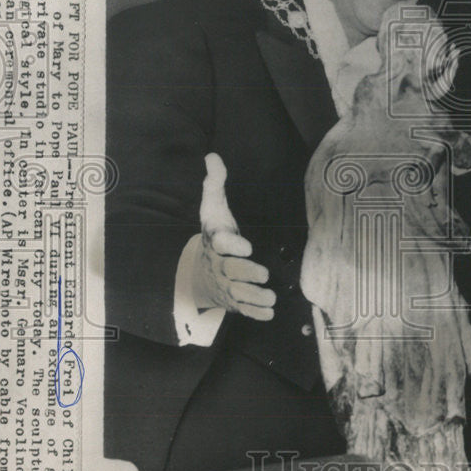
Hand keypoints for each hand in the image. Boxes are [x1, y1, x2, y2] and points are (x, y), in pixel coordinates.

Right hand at [193, 153, 275, 320]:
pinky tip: (270, 313)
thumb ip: (215, 184)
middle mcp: (220, 265)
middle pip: (231, 271)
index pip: (220, 243)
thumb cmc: (215, 234)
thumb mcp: (213, 209)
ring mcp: (226, 285)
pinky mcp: (234, 300)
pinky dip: (256, 313)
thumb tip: (212, 156)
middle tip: (263, 273)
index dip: (231, 244)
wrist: (199, 272)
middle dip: (246, 274)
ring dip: (254, 297)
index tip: (245, 245)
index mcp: (216, 242)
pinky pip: (243, 309)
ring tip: (271, 298)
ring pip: (239, 294)